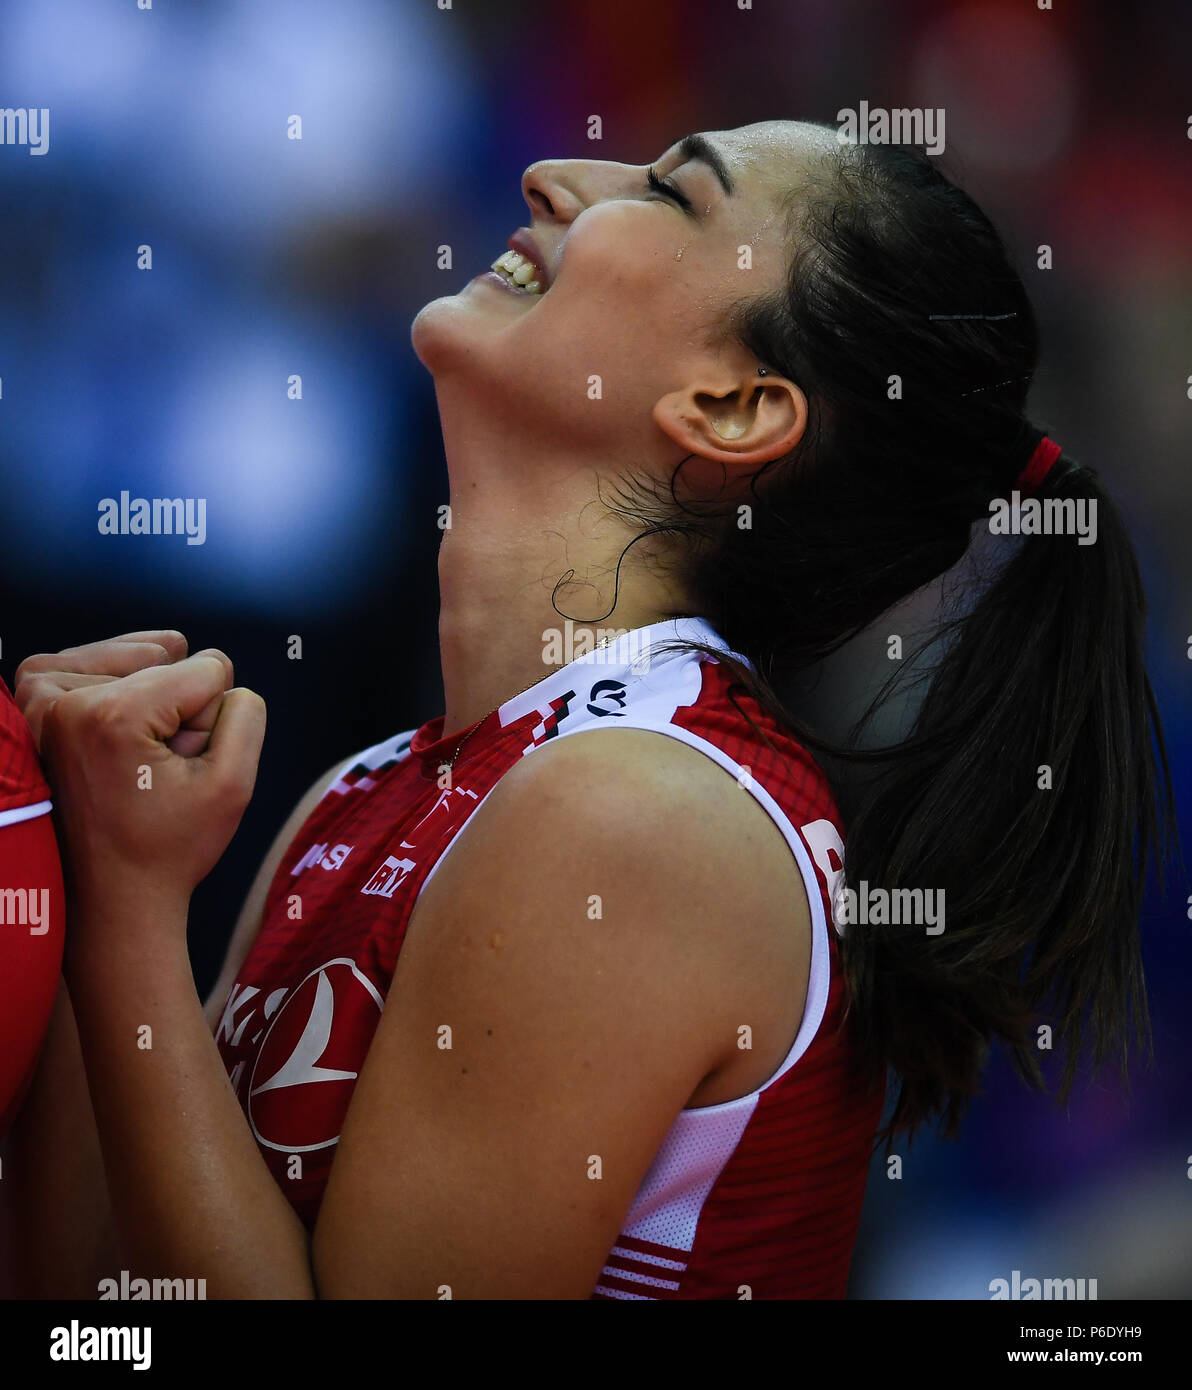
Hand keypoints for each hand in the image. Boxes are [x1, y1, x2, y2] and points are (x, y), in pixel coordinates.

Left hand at [17, 635, 265, 908]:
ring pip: (130, 657)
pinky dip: (106, 677)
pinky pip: (80, 662)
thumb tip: (218, 679)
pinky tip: (119, 710)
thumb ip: (244, 714)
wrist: (114, 895)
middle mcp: (69, 701)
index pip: (207, 670)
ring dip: (146, 693)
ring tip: (139, 752)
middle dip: (179, 709)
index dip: (214, 720)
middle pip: (168, 664)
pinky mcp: (31, 709)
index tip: (187, 768)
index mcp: (115, 716)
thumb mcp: (234, 784)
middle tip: (161, 769)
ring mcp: (41, 704)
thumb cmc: (171, 847)